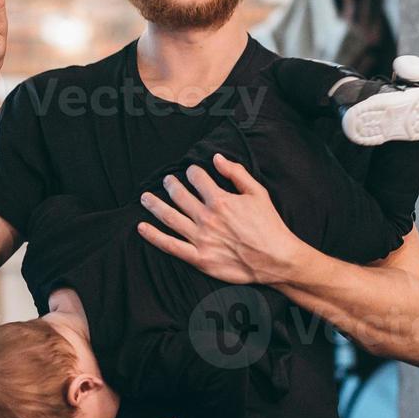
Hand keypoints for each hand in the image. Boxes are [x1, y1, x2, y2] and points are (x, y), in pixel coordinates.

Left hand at [136, 155, 302, 285]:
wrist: (276, 258)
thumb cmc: (269, 225)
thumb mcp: (258, 193)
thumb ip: (236, 173)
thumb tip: (217, 158)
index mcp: (220, 200)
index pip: (197, 179)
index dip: (192, 172)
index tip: (191, 172)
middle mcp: (206, 218)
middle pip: (179, 195)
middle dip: (171, 184)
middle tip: (167, 180)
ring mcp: (200, 239)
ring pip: (169, 217)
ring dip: (154, 205)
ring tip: (146, 197)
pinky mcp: (199, 258)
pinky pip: (170, 245)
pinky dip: (153, 236)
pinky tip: (142, 227)